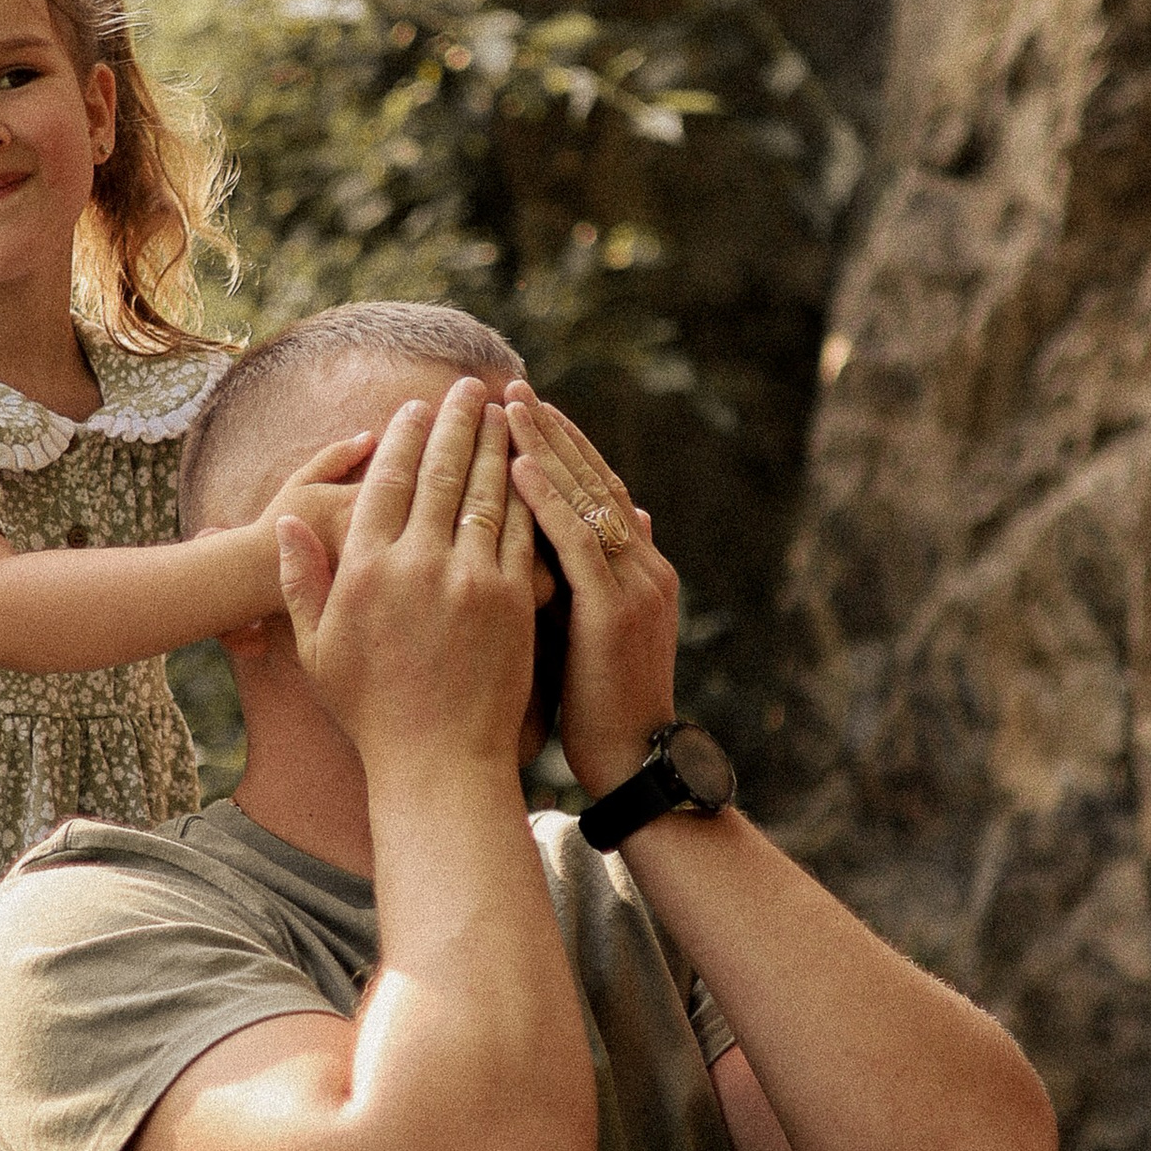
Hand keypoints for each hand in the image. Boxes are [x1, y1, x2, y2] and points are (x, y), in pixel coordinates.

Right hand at [275, 382, 538, 781]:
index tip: (414, 408)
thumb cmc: (371, 710)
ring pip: (485, 492)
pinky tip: (531, 467)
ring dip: (495, 444)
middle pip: (439, 473)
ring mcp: (469, 581)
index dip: (403, 438)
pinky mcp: (512, 600)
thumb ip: (300, 581)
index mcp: (365, 571)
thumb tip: (287, 524)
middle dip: (455, 423)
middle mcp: (416, 566)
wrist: (438, 762)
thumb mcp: (316, 648)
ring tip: (504, 411)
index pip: (385, 482)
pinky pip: (520, 531)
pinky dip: (526, 492)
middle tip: (468, 388)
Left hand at [505, 390, 679, 799]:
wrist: (632, 762)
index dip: (562, 447)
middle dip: (551, 432)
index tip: (522, 410)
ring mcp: (634, 585)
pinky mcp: (613, 611)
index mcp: (639, 568)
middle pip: (593, 479)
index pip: (597, 489)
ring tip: (507, 407)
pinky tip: (514, 469)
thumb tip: (557, 538)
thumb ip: (575, 581)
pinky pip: (577, 541)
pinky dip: (547, 501)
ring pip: (586, 498)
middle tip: (511, 388)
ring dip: (545, 449)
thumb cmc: (598, 704)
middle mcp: (643, 565)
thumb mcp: (587, 630)